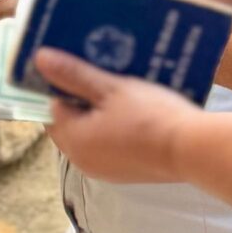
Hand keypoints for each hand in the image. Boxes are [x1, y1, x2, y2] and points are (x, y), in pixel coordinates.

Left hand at [37, 48, 201, 184]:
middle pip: (70, 125)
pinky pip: (110, 146)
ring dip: (99, 116)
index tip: (77, 68)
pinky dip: (115, 130)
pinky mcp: (126, 174)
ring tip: (117, 90)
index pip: (51, 110)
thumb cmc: (149, 115)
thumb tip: (39, 59)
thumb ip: (74, 75)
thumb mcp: (111, 88)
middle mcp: (82, 161)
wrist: (192, 149)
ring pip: (91, 136)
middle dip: (81, 101)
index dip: (61, 88)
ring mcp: (105, 171)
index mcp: (72, 140)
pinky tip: (133, 113)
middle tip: (99, 76)